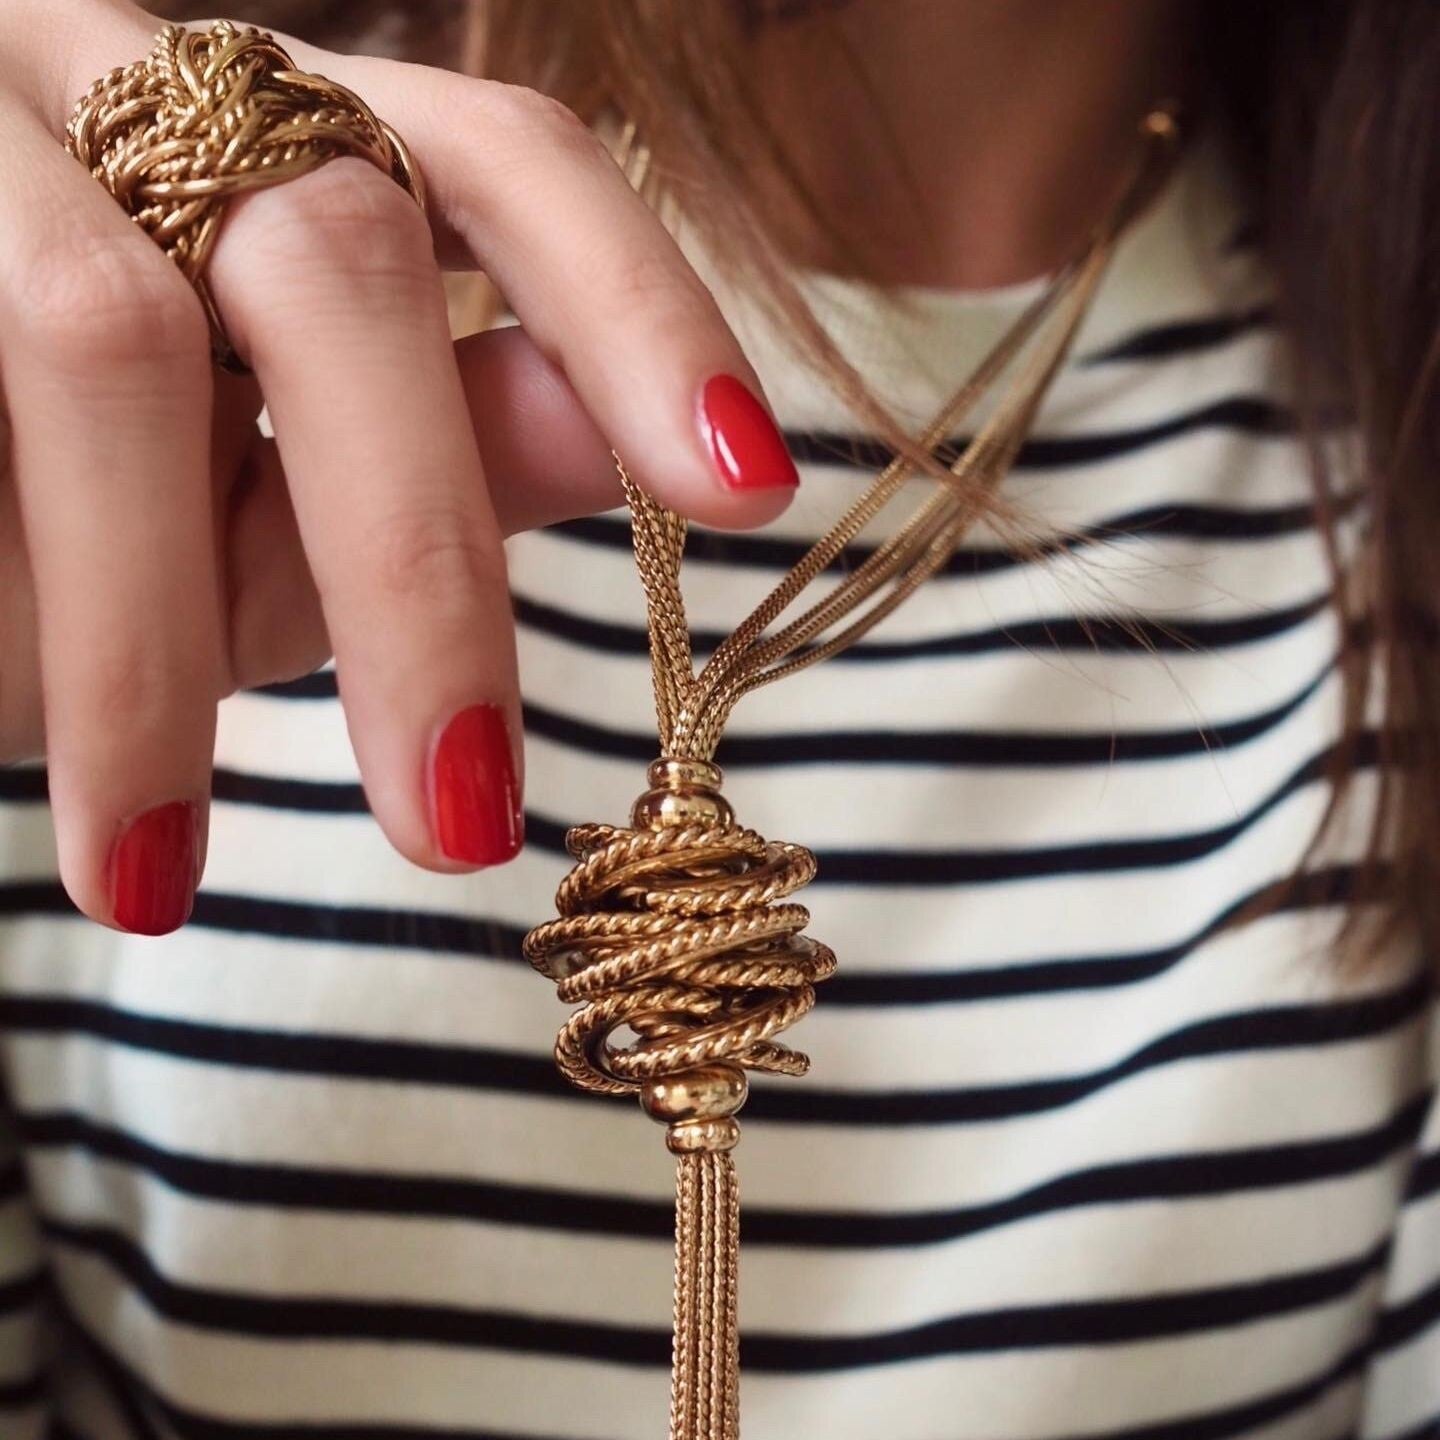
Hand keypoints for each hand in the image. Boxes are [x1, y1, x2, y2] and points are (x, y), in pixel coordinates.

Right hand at [0, 0, 798, 933]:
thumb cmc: (42, 534)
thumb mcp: (262, 520)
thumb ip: (436, 461)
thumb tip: (620, 435)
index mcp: (287, 148)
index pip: (506, 163)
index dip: (641, 311)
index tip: (751, 486)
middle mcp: (143, 90)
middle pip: (342, 254)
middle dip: (414, 560)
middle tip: (462, 825)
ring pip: (109, 335)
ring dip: (149, 639)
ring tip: (160, 877)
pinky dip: (28, 617)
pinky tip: (64, 783)